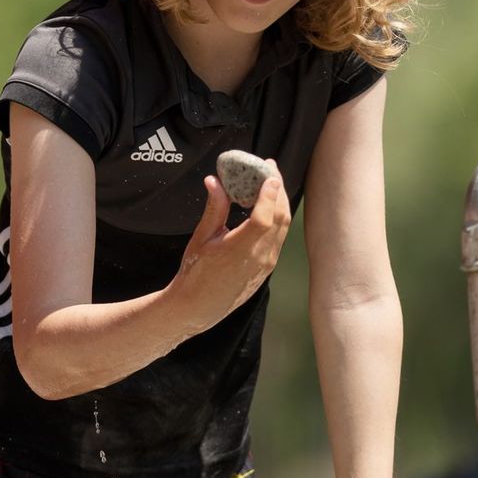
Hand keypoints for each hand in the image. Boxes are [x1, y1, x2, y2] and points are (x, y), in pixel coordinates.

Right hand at [168, 164, 291, 331]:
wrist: (198, 307)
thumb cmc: (195, 273)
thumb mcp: (201, 239)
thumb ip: (214, 209)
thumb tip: (214, 181)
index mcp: (239, 249)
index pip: (264, 217)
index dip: (269, 193)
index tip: (270, 173)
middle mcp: (259, 257)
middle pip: (280, 217)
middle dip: (278, 190)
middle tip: (270, 169)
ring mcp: (266, 264)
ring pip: (283, 227)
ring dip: (280, 203)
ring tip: (271, 183)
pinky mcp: (268, 268)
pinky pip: (279, 238)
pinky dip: (277, 218)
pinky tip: (268, 207)